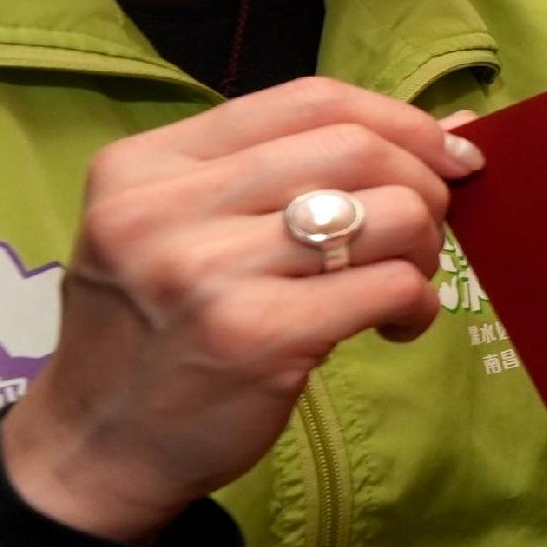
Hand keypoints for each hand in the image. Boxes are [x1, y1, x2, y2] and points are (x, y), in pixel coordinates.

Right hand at [2, 77, 478, 546]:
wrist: (96, 447)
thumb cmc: (159, 330)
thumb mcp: (179, 229)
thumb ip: (287, 173)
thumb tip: (448, 132)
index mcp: (144, 164)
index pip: (308, 100)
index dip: (400, 120)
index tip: (450, 155)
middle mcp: (164, 207)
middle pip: (355, 148)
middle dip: (423, 185)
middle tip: (424, 233)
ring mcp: (208, 272)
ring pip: (389, 212)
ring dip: (425, 247)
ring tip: (402, 282)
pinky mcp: (257, 336)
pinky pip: (391, 285)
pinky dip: (417, 304)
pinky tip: (393, 326)